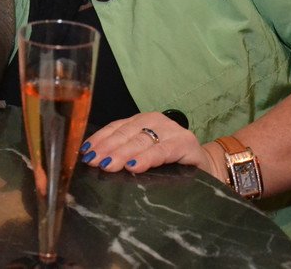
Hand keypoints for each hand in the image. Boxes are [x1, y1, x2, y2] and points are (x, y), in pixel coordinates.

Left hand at [79, 112, 211, 175]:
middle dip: (107, 148)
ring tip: (108, 164)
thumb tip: (95, 161)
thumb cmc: (170, 164)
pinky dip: (146, 158)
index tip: (85, 152)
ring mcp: (171, 131)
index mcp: (141, 121)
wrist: (206, 169)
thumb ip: (124, 153)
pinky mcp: (186, 144)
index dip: (99, 139)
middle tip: (93, 161)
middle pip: (126, 134)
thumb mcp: (144, 156)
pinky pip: (162, 151)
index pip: (116, 128)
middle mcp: (155, 121)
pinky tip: (133, 165)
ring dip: (122, 153)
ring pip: (141, 141)